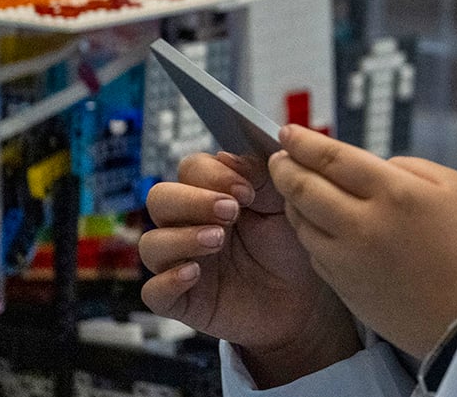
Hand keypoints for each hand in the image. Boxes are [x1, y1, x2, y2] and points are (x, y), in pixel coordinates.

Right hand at [139, 151, 360, 386]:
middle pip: (160, 198)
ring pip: (151, 243)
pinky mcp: (182, 300)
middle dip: (192, 200)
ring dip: (181, 237)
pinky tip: (194, 274)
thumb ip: (260, 174)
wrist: (305, 297)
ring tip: (218, 240)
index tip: (246, 190)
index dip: (213, 174)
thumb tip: (228, 156)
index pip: (191, 168)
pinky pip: (153, 291)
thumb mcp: (284, 202)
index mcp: (212, 194)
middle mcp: (190, 224)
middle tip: (231, 212)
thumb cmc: (290, 245)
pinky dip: (168, 281)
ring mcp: (181, 261)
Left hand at [268, 125, 456, 357]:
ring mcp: (349, 259)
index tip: (289, 132)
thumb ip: (409, 167)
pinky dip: (307, 230)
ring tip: (293, 186)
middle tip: (279, 157)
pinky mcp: (343, 285)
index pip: (333, 158)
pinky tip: (314, 221)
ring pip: (301, 221)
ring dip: (291, 199)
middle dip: (285, 167)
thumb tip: (375, 167)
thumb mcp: (455, 188)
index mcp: (395, 194)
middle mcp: (364, 225)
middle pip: (304, 188)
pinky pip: (313, 250)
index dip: (304, 142)